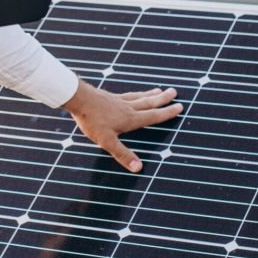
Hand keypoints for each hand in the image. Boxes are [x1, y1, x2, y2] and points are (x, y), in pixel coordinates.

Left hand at [62, 79, 181, 172]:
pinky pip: (128, 95)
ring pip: (139, 97)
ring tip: (159, 90)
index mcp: (130, 119)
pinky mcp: (109, 97)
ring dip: (151, 94)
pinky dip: (136, 94)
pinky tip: (134, 94)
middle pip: (148, 102)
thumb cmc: (92, 120)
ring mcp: (118, 101)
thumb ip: (122, 154)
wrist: (78, 99)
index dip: (166, 113)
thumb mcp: (107, 141)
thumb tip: (139, 168)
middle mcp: (127, 108)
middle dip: (162, 99)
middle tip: (174, 92)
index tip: (179, 106)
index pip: (152, 116)